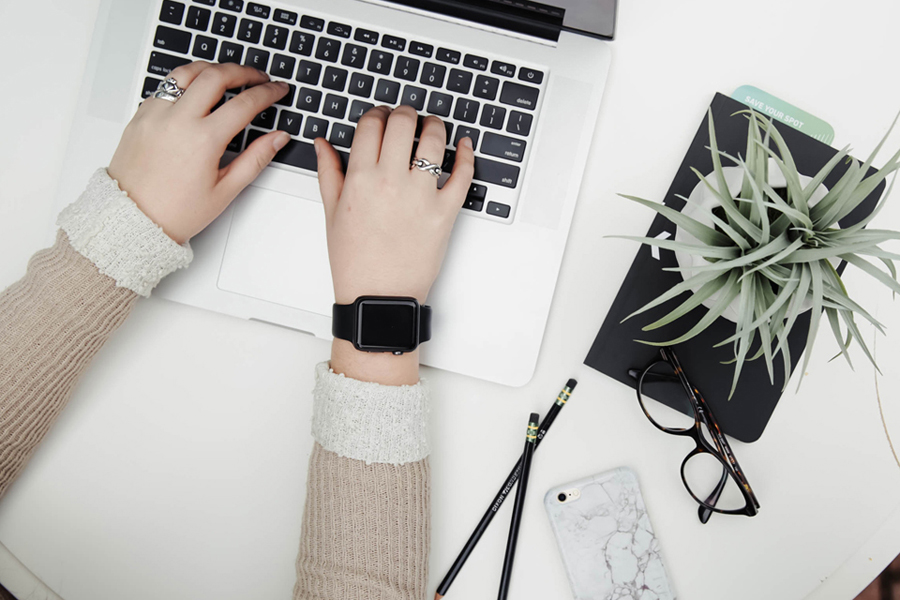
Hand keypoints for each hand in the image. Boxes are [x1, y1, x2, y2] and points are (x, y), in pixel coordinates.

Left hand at [108, 62, 290, 243]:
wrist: (132, 219)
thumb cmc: (175, 211)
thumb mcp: (225, 190)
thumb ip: (255, 159)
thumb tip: (277, 139)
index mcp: (203, 140)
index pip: (245, 103)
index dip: (267, 92)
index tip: (277, 90)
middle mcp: (178, 120)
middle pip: (216, 75)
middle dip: (243, 71)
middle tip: (258, 77)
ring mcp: (156, 114)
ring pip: (187, 72)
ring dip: (212, 69)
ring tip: (227, 75)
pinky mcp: (141, 115)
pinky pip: (166, 87)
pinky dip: (185, 83)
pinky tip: (196, 92)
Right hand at [316, 105, 474, 384]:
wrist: (379, 297)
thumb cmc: (355, 261)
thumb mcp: (332, 214)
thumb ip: (329, 172)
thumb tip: (323, 143)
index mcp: (360, 179)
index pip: (371, 125)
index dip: (377, 114)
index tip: (381, 117)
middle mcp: (391, 182)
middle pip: (402, 123)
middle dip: (405, 113)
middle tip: (407, 117)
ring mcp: (421, 196)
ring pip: (434, 140)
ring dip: (434, 126)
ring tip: (432, 127)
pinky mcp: (446, 212)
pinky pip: (463, 174)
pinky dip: (466, 155)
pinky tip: (464, 146)